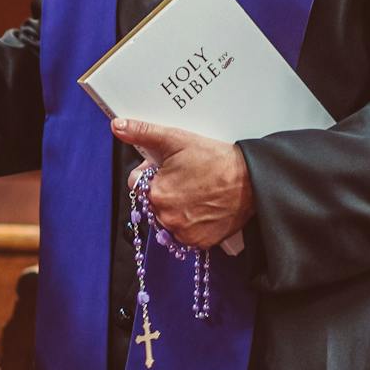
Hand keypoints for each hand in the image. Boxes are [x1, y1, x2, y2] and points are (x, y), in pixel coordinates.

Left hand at [113, 118, 254, 249]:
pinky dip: (192, 224)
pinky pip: (186, 234)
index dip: (152, 173)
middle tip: (187, 179)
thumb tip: (117, 126)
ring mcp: (184, 233)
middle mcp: (167, 217)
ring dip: (177, 209)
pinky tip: (204, 208)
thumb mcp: (177, 139)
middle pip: (153, 202)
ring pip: (169, 219)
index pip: (137, 184)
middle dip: (164, 191)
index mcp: (156, 193)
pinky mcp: (200, 243)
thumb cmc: (215, 159)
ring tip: (198, 193)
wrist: (252, 181)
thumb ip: (143, 133)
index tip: (169, 168)